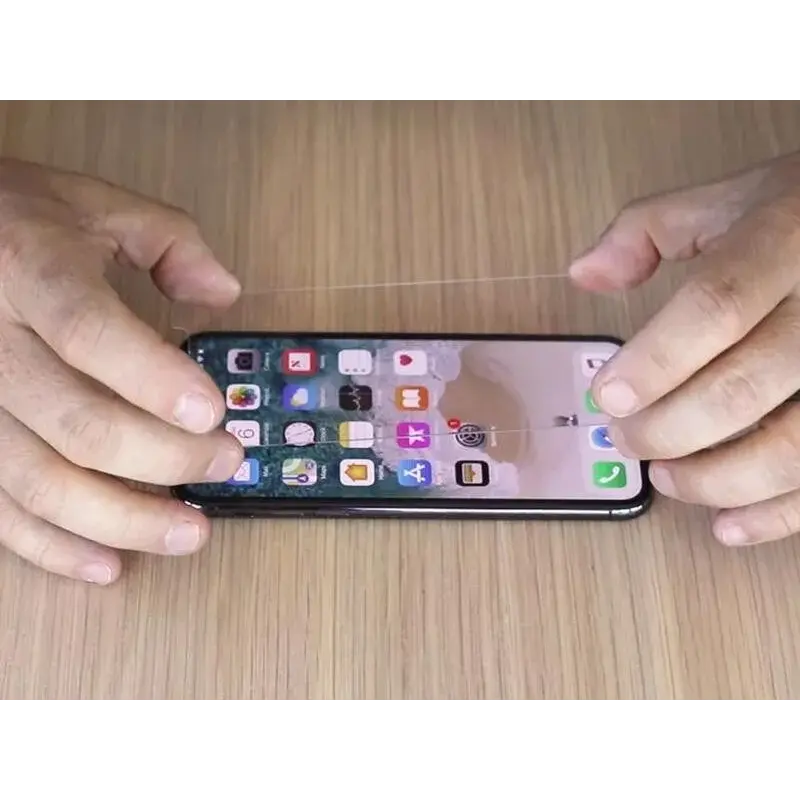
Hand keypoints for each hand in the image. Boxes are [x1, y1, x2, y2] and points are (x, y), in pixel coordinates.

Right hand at [0, 158, 243, 582]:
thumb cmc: (18, 221)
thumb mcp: (96, 204)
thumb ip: (171, 242)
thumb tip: (226, 295)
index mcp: (29, 273)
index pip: (90, 333)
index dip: (154, 380)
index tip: (214, 413)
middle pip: (77, 422)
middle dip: (165, 456)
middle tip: (226, 463)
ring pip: (39, 481)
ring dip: (122, 520)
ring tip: (189, 534)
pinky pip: (0, 510)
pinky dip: (53, 548)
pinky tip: (108, 564)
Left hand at [569, 152, 799, 546]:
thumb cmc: (796, 218)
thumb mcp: (726, 201)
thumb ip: (647, 231)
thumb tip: (584, 275)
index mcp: (782, 244)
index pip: (715, 307)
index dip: (656, 360)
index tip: (607, 396)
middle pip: (744, 386)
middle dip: (669, 427)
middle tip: (626, 440)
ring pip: (793, 444)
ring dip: (717, 479)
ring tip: (667, 479)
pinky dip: (777, 514)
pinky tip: (727, 526)